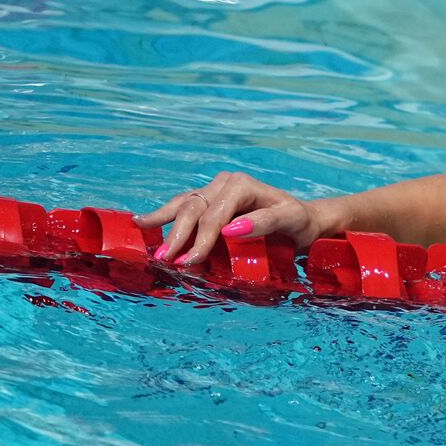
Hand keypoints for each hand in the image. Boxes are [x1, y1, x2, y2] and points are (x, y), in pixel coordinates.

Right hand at [134, 171, 321, 264]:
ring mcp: (214, 190)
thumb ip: (264, 222)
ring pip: (183, 205)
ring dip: (165, 223)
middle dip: (179, 235)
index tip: (190, 262)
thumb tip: (231, 230)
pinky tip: (143, 222)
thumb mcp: (290, 220)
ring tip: (146, 235)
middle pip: (194, 209)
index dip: (200, 239)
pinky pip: (182, 206)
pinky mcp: (208, 200)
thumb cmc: (297, 222)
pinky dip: (164, 215)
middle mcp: (224, 183)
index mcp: (241, 185)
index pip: (214, 214)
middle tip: (166, 260)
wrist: (301, 220)